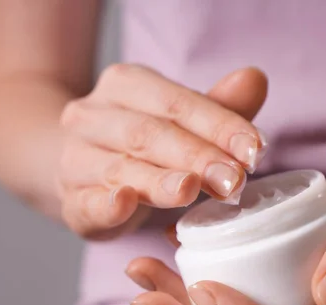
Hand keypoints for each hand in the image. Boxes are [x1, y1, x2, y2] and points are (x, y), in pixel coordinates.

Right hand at [57, 65, 267, 238]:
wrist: (75, 162)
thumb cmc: (139, 142)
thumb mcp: (177, 120)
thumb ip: (215, 107)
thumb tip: (254, 79)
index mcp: (125, 85)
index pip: (177, 102)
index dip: (219, 125)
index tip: (255, 150)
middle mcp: (93, 116)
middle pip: (148, 134)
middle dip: (196, 156)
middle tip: (233, 179)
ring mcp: (76, 159)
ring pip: (120, 168)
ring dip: (159, 181)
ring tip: (191, 189)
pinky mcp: (71, 200)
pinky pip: (86, 202)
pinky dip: (105, 205)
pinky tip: (122, 203)